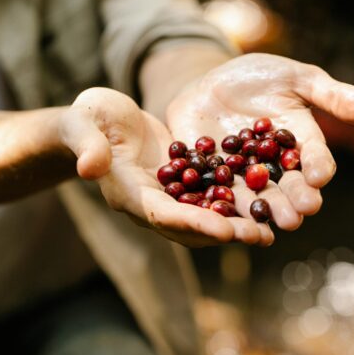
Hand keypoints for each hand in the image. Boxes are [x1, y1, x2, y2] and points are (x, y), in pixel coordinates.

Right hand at [59, 88, 268, 246]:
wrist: (97, 121)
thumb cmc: (86, 118)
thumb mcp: (83, 123)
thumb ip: (88, 145)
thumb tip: (88, 168)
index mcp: (127, 192)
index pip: (162, 215)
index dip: (193, 223)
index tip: (225, 230)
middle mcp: (149, 202)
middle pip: (189, 226)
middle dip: (225, 232)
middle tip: (261, 236)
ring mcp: (167, 195)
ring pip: (203, 217)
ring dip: (235, 224)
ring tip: (269, 229)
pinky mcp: (181, 183)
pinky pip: (209, 197)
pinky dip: (234, 203)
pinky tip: (263, 202)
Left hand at [166, 53, 353, 236]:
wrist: (211, 84)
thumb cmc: (261, 78)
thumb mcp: (297, 78)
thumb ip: (333, 96)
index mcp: (299, 144)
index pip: (314, 158)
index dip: (318, 167)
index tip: (319, 176)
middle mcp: (273, 167)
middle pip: (286, 188)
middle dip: (292, 201)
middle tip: (298, 214)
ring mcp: (240, 176)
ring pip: (252, 198)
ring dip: (259, 212)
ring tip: (265, 224)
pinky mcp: (208, 179)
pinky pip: (212, 193)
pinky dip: (214, 204)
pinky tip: (217, 215)